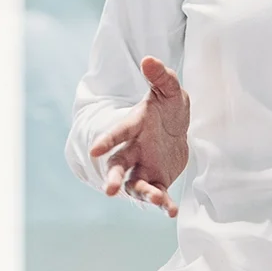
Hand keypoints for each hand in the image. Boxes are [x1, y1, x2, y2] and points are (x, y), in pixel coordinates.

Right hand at [90, 56, 190, 216]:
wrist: (176, 128)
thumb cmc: (167, 107)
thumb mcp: (169, 89)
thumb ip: (160, 77)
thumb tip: (148, 59)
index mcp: (133, 127)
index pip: (117, 133)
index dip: (106, 140)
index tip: (95, 150)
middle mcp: (133, 150)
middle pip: (118, 165)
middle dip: (112, 176)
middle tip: (109, 190)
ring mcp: (143, 167)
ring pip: (135, 184)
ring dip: (143, 193)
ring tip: (157, 200)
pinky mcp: (157, 181)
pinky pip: (157, 195)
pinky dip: (163, 204)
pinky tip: (171, 211)